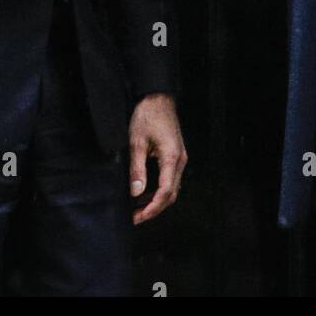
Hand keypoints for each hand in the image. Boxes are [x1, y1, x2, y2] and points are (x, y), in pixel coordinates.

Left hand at [128, 93, 185, 225]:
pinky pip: (171, 179)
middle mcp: (180, 160)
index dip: (151, 208)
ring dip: (157, 201)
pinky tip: (145, 193)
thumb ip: (137, 169)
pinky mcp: (176, 154)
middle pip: (171, 194)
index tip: (137, 217)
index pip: (165, 192)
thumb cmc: (148, 115)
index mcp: (172, 157)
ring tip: (138, 208)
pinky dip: (160, 190)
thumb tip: (136, 193)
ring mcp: (180, 157)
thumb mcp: (137, 142)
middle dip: (154, 209)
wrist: (158, 98)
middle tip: (135, 217)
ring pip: (172, 188)